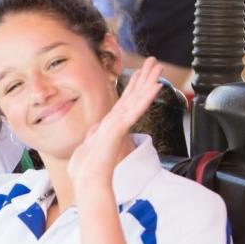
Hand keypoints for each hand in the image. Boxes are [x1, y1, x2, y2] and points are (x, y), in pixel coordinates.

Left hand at [68, 58, 162, 194]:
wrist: (87, 182)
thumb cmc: (86, 170)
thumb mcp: (87, 146)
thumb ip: (94, 134)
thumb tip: (95, 128)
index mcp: (109, 125)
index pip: (124, 100)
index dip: (133, 85)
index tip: (140, 72)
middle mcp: (117, 123)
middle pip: (134, 95)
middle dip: (144, 77)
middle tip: (155, 61)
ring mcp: (119, 125)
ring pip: (137, 98)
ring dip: (148, 81)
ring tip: (158, 67)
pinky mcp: (119, 128)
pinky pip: (134, 110)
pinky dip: (144, 98)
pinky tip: (154, 86)